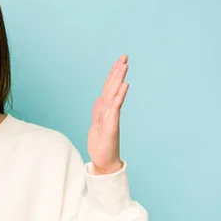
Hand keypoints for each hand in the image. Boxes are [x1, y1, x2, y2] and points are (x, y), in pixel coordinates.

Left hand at [88, 54, 129, 174]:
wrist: (103, 163)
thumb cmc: (101, 146)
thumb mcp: (95, 126)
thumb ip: (98, 112)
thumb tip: (100, 99)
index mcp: (105, 111)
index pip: (109, 89)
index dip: (112, 75)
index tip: (118, 62)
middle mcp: (110, 112)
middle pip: (113, 88)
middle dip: (118, 72)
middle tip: (125, 56)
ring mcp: (111, 118)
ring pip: (115, 95)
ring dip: (119, 79)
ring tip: (124, 65)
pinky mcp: (111, 126)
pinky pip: (115, 108)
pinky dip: (120, 96)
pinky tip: (124, 85)